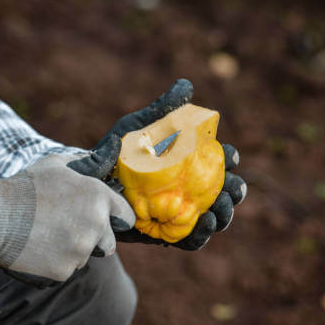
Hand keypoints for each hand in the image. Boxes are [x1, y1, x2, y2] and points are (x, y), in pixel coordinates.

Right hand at [0, 136, 134, 281]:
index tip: (111, 221)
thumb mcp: (56, 164)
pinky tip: (39, 248)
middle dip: (95, 238)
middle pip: (109, 243)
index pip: (127, 216)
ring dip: (73, 250)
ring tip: (47, 236)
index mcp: (99, 198)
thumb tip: (99, 157)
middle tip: (70, 229)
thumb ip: (83, 163)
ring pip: (86, 256)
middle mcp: (96, 225)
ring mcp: (81, 250)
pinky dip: (56, 263)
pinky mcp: (64, 270)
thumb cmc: (26, 187)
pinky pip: (67, 269)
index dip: (118, 219)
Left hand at [93, 78, 247, 249]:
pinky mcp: (167, 233)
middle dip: (234, 189)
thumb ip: (163, 109)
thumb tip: (186, 85)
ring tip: (220, 209)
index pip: (219, 161)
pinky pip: (192, 239)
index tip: (230, 156)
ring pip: (214, 217)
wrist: (89, 183)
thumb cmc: (117, 153)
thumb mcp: (138, 127)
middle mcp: (190, 188)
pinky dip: (203, 233)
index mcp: (190, 163)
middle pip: (224, 191)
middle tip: (233, 187)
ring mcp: (180, 212)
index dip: (230, 159)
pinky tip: (205, 222)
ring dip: (224, 213)